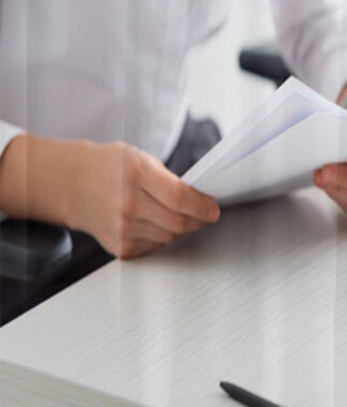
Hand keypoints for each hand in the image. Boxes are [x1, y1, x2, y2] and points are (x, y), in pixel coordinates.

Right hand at [69, 141, 219, 258]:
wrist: (73, 185)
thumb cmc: (110, 167)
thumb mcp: (141, 159)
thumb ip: (170, 180)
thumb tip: (201, 200)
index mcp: (137, 175)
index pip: (180, 198)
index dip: (202, 206)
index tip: (214, 209)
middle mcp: (128, 204)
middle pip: (178, 222)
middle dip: (197, 220)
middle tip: (204, 214)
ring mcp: (122, 228)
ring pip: (169, 236)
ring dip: (178, 227)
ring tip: (170, 213)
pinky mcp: (119, 247)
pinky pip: (155, 247)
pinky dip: (160, 236)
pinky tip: (150, 222)